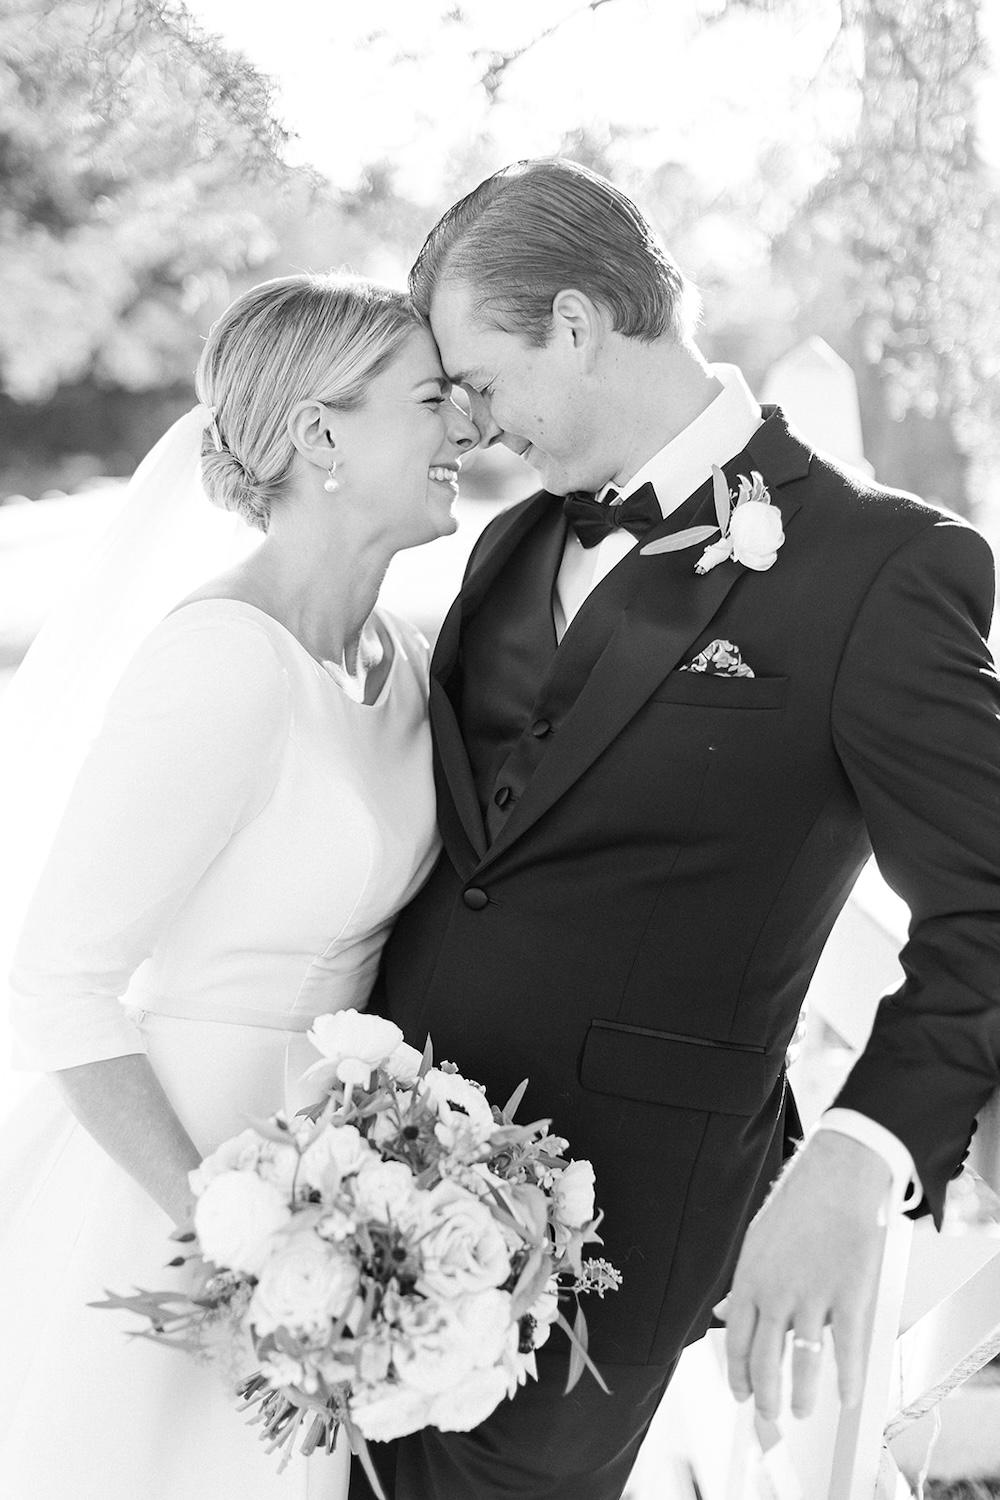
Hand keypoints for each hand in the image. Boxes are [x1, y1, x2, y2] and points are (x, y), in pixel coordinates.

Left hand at [720, 1132, 891, 1419]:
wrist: (836, 1175)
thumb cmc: (799, 1205)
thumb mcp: (758, 1241)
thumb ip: (745, 1283)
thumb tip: (726, 1313)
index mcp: (750, 1280)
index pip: (737, 1343)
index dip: (738, 1375)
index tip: (742, 1395)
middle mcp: (776, 1294)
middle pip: (765, 1362)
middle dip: (764, 1398)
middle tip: (768, 1417)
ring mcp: (813, 1297)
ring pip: (802, 1364)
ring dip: (800, 1396)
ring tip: (801, 1411)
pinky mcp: (849, 1295)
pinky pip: (847, 1351)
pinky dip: (846, 1380)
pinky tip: (844, 1397)